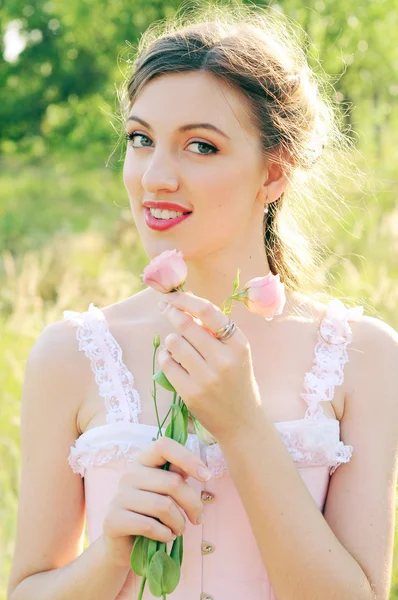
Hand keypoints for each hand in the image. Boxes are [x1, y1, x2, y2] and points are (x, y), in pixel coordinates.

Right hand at [102, 437, 207, 567]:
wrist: (124, 546)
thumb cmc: (152, 516)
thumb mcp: (166, 493)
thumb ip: (177, 478)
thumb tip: (200, 470)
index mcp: (143, 462)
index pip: (164, 445)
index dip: (187, 457)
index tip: (206, 476)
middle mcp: (129, 474)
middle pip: (172, 482)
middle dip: (193, 504)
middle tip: (197, 519)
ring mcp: (119, 496)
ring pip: (163, 506)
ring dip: (179, 524)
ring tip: (178, 530)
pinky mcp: (113, 520)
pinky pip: (150, 526)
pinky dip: (165, 535)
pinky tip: (165, 537)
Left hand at [158, 291, 261, 442]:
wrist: (242, 421)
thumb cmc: (236, 380)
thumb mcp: (236, 353)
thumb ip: (216, 331)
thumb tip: (184, 306)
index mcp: (238, 344)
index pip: (208, 311)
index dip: (186, 300)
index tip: (172, 297)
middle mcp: (225, 359)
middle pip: (187, 325)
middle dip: (171, 313)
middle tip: (165, 309)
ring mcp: (207, 378)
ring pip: (174, 343)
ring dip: (170, 339)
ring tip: (175, 343)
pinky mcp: (191, 393)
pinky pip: (167, 364)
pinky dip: (165, 357)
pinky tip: (171, 358)